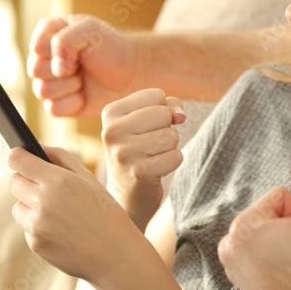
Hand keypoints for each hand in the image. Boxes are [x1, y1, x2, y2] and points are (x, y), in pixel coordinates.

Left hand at [7, 145, 145, 282]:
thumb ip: (60, 157)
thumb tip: (36, 147)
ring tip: (58, 212)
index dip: (18, 157)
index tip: (22, 158)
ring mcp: (37, 225)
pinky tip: (61, 230)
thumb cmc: (106, 212)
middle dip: (25, 180)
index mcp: (57, 180)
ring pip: (17, 206)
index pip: (17, 159)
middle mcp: (42, 201)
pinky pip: (27, 227)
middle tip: (43, 185)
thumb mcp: (88, 178)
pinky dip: (39, 227)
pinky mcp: (35, 244)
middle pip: (13, 182)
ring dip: (30, 206)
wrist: (115, 255)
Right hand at [28, 14, 140, 117]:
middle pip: (35, 70)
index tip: (79, 49)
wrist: (132, 73)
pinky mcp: (60, 103)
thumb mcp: (90, 30)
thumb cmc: (113, 48)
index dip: (57, 51)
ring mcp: (51, 81)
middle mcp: (46, 57)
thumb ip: (64, 41)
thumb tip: (55, 70)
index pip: (36, 46)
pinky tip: (84, 95)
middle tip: (82, 65)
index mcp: (50, 33)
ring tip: (84, 79)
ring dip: (69, 86)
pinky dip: (72, 103)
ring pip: (42, 91)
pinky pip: (53, 109)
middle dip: (64, 70)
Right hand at [101, 89, 185, 230]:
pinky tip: (156, 170)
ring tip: (152, 157)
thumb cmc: (140, 149)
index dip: (163, 110)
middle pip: (164, 114)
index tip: (148, 127)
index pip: (156, 95)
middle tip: (151, 145)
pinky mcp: (139, 173)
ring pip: (171, 135)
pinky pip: (176, 156)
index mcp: (110, 112)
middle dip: (166, 129)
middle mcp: (112, 131)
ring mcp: (123, 153)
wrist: (127, 193)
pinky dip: (172, 162)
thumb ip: (168, 106)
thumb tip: (180, 116)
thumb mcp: (147, 120)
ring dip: (169, 147)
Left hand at [217, 183, 290, 289]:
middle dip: (290, 229)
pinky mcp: (244, 283)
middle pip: (271, 217)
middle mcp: (230, 247)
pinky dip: (280, 262)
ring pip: (270, 237)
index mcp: (242, 227)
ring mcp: (234, 267)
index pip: (280, 197)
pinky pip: (266, 257)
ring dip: (286, 245)